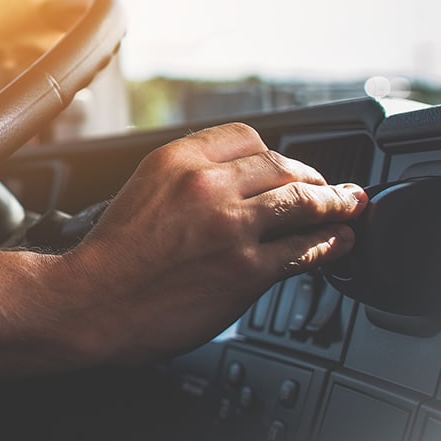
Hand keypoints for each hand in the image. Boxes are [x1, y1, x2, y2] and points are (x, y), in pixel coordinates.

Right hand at [62, 122, 367, 364]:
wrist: (91, 302)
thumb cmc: (108, 258)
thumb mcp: (140, 192)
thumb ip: (185, 181)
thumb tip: (232, 184)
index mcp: (175, 160)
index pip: (247, 138)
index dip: (274, 153)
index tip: (286, 165)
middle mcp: (206, 185)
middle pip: (282, 166)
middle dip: (312, 177)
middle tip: (328, 188)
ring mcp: (230, 226)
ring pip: (303, 201)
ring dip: (334, 204)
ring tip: (349, 207)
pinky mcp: (246, 269)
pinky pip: (304, 249)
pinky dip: (329, 244)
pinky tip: (337, 243)